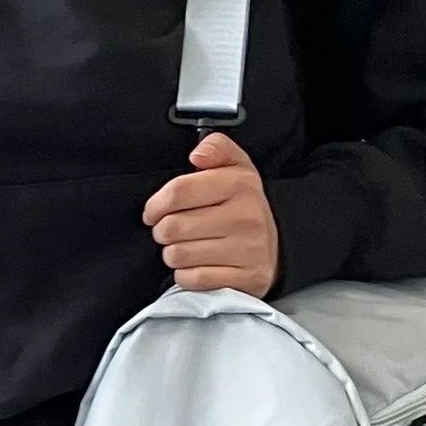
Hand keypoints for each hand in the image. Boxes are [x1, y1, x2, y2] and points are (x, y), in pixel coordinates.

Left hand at [145, 132, 278, 296]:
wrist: (271, 247)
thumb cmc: (241, 206)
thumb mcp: (234, 167)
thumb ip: (215, 147)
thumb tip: (198, 155)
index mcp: (240, 183)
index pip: (177, 192)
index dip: (155, 204)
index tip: (153, 211)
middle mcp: (246, 216)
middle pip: (172, 227)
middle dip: (163, 231)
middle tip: (171, 230)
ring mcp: (247, 249)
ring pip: (177, 255)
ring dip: (173, 253)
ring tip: (186, 246)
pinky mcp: (244, 277)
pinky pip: (192, 278)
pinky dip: (186, 275)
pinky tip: (197, 265)